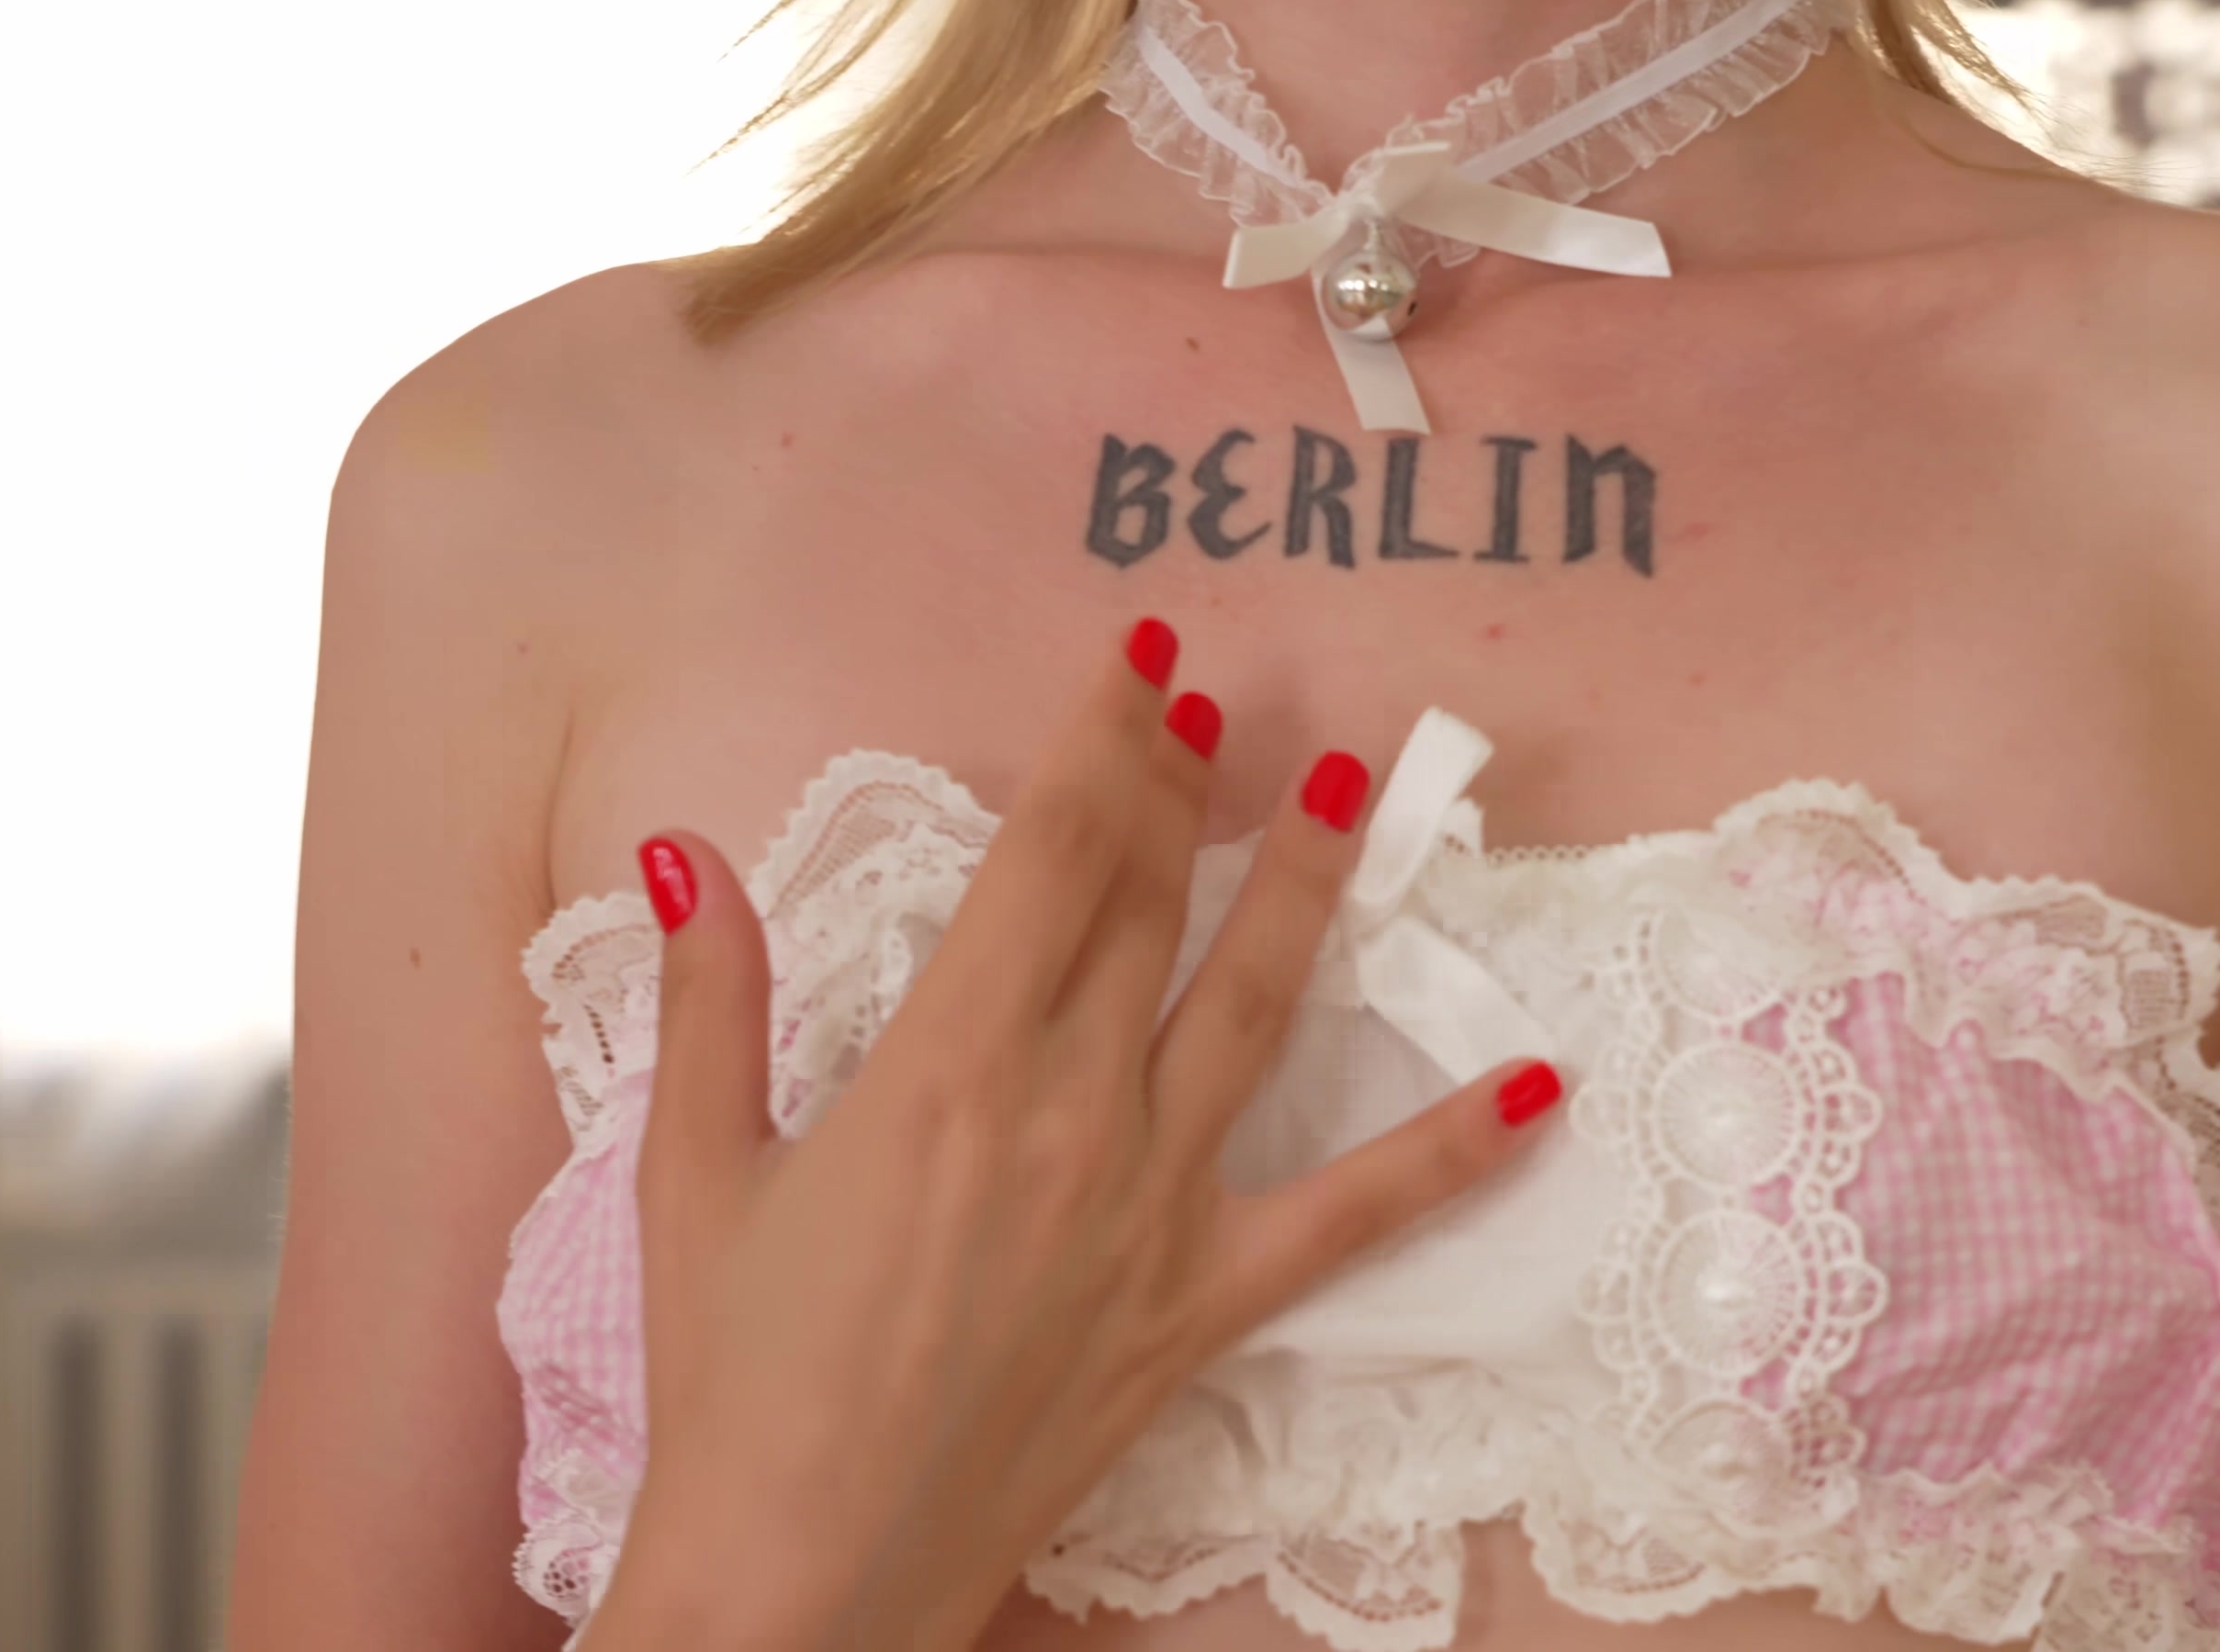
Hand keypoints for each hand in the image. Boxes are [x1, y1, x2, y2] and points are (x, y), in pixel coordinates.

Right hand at [578, 620, 1565, 1651]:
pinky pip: (1351, 1217)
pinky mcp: (1200, 1306)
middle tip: (1217, 698)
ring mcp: (1150, 1208)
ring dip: (1304, 890)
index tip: (1141, 659)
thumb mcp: (694, 1175)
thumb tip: (685, 853)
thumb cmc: (734, 1385)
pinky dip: (1447, 1152)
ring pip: (1252, 1008)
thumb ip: (710, 1002)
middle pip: (1146, 904)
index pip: (1048, 851)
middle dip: (1181, 783)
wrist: (803, 1578)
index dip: (1100, 737)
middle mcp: (1069, 1111)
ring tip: (1345, 791)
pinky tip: (1534, 1090)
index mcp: (944, 1063)